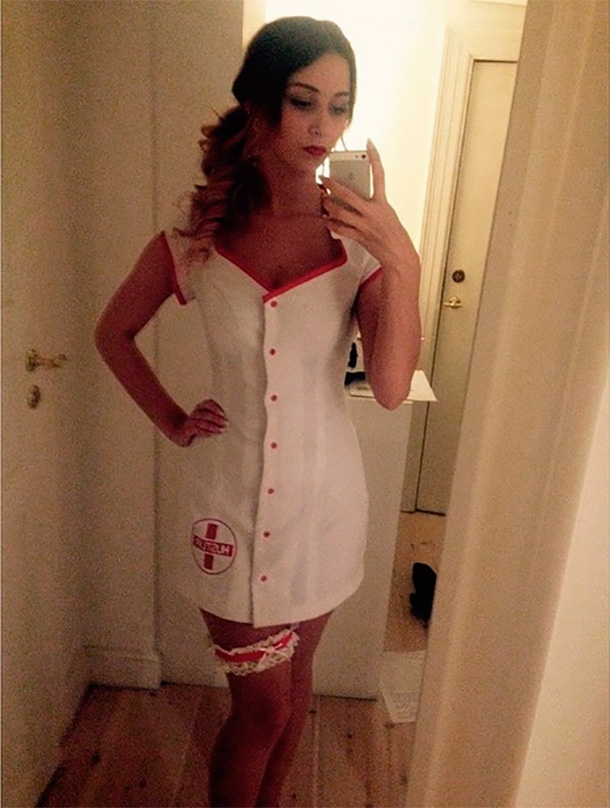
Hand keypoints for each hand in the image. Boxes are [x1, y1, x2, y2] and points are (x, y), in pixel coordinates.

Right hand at [170, 399, 227, 446]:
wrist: (181, 432)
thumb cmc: (198, 426)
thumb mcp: (207, 420)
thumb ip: (216, 418)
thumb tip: (229, 421)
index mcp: (201, 407)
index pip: (208, 403)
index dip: (215, 407)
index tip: (223, 414)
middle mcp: (196, 412)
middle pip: (206, 413)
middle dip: (217, 419)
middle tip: (226, 423)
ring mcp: (191, 420)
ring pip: (202, 422)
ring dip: (213, 426)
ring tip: (221, 430)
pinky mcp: (188, 429)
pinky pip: (197, 430)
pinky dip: (206, 432)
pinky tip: (212, 434)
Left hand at [321, 140, 418, 271]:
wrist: (397, 253)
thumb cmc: (393, 233)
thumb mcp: (387, 213)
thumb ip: (372, 203)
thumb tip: (353, 197)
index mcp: (382, 203)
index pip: (379, 175)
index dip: (374, 158)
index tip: (369, 143)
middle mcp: (372, 212)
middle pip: (347, 194)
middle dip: (332, 186)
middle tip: (323, 179)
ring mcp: (364, 225)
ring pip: (340, 212)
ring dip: (328, 205)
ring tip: (323, 200)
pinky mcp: (359, 237)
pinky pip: (340, 228)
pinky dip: (331, 223)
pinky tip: (326, 220)